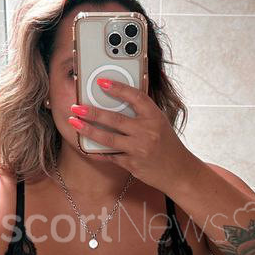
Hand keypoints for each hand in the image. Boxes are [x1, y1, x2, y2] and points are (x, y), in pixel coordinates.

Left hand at [68, 77, 194, 190]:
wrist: (179, 172)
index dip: (118, 88)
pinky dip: (96, 150)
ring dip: (88, 130)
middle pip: (115, 119)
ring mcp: (139, 149)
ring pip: (108, 138)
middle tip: (76, 106)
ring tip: (74, 122)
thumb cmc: (167, 144)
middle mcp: (148, 132)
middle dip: (92, 112)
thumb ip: (142, 112)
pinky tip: (84, 144)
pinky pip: (110, 156)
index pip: (135, 97)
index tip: (101, 82)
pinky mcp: (132, 164)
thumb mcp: (160, 123)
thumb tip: (118, 96)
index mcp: (155, 117)